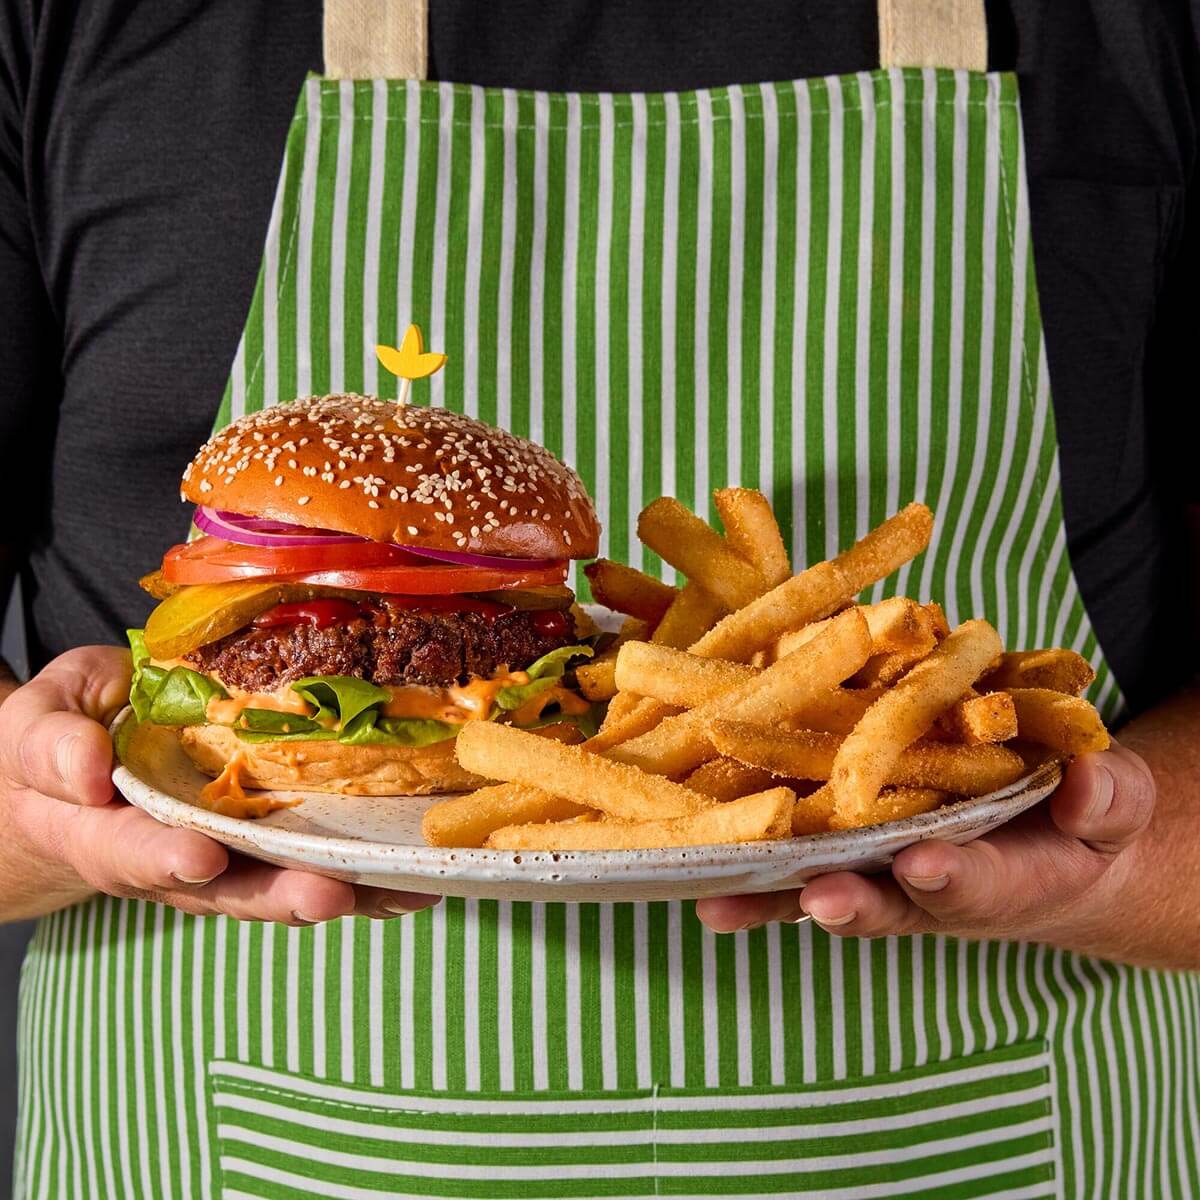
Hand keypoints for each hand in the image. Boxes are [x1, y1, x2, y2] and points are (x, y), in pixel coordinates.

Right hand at [0, 646, 440, 923]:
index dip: (164, 857)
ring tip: (402, 894)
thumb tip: (87, 771)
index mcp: (103, 832)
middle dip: (279, 896)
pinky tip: (417, 881)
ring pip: (282, 888)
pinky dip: (366, 880)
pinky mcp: (264, 847)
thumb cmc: (63, 740)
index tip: (201, 856)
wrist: (81, 774)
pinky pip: (314, 868)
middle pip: (226, 891)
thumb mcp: (41, 723)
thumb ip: (54, 744)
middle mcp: (172, 860)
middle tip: (329, 896)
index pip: (131, 850)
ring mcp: (225, 859)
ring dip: (344, 894)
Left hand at [696, 745, 1154, 949]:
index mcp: (998, 880)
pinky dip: (745, 852)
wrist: (1037, 839)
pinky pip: (788, 847)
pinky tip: (688, 851)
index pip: (975, 885)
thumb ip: (1108, 800)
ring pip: (815, 884)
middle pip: (880, 900)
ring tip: (716, 901)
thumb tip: (1091, 782)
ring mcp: (874, 865)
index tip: (925, 866)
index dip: (951, 879)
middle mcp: (922, 884)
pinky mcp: (837, 839)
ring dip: (767, 896)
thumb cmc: (1075, 826)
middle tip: (817, 898)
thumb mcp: (1110, 809)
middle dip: (849, 900)